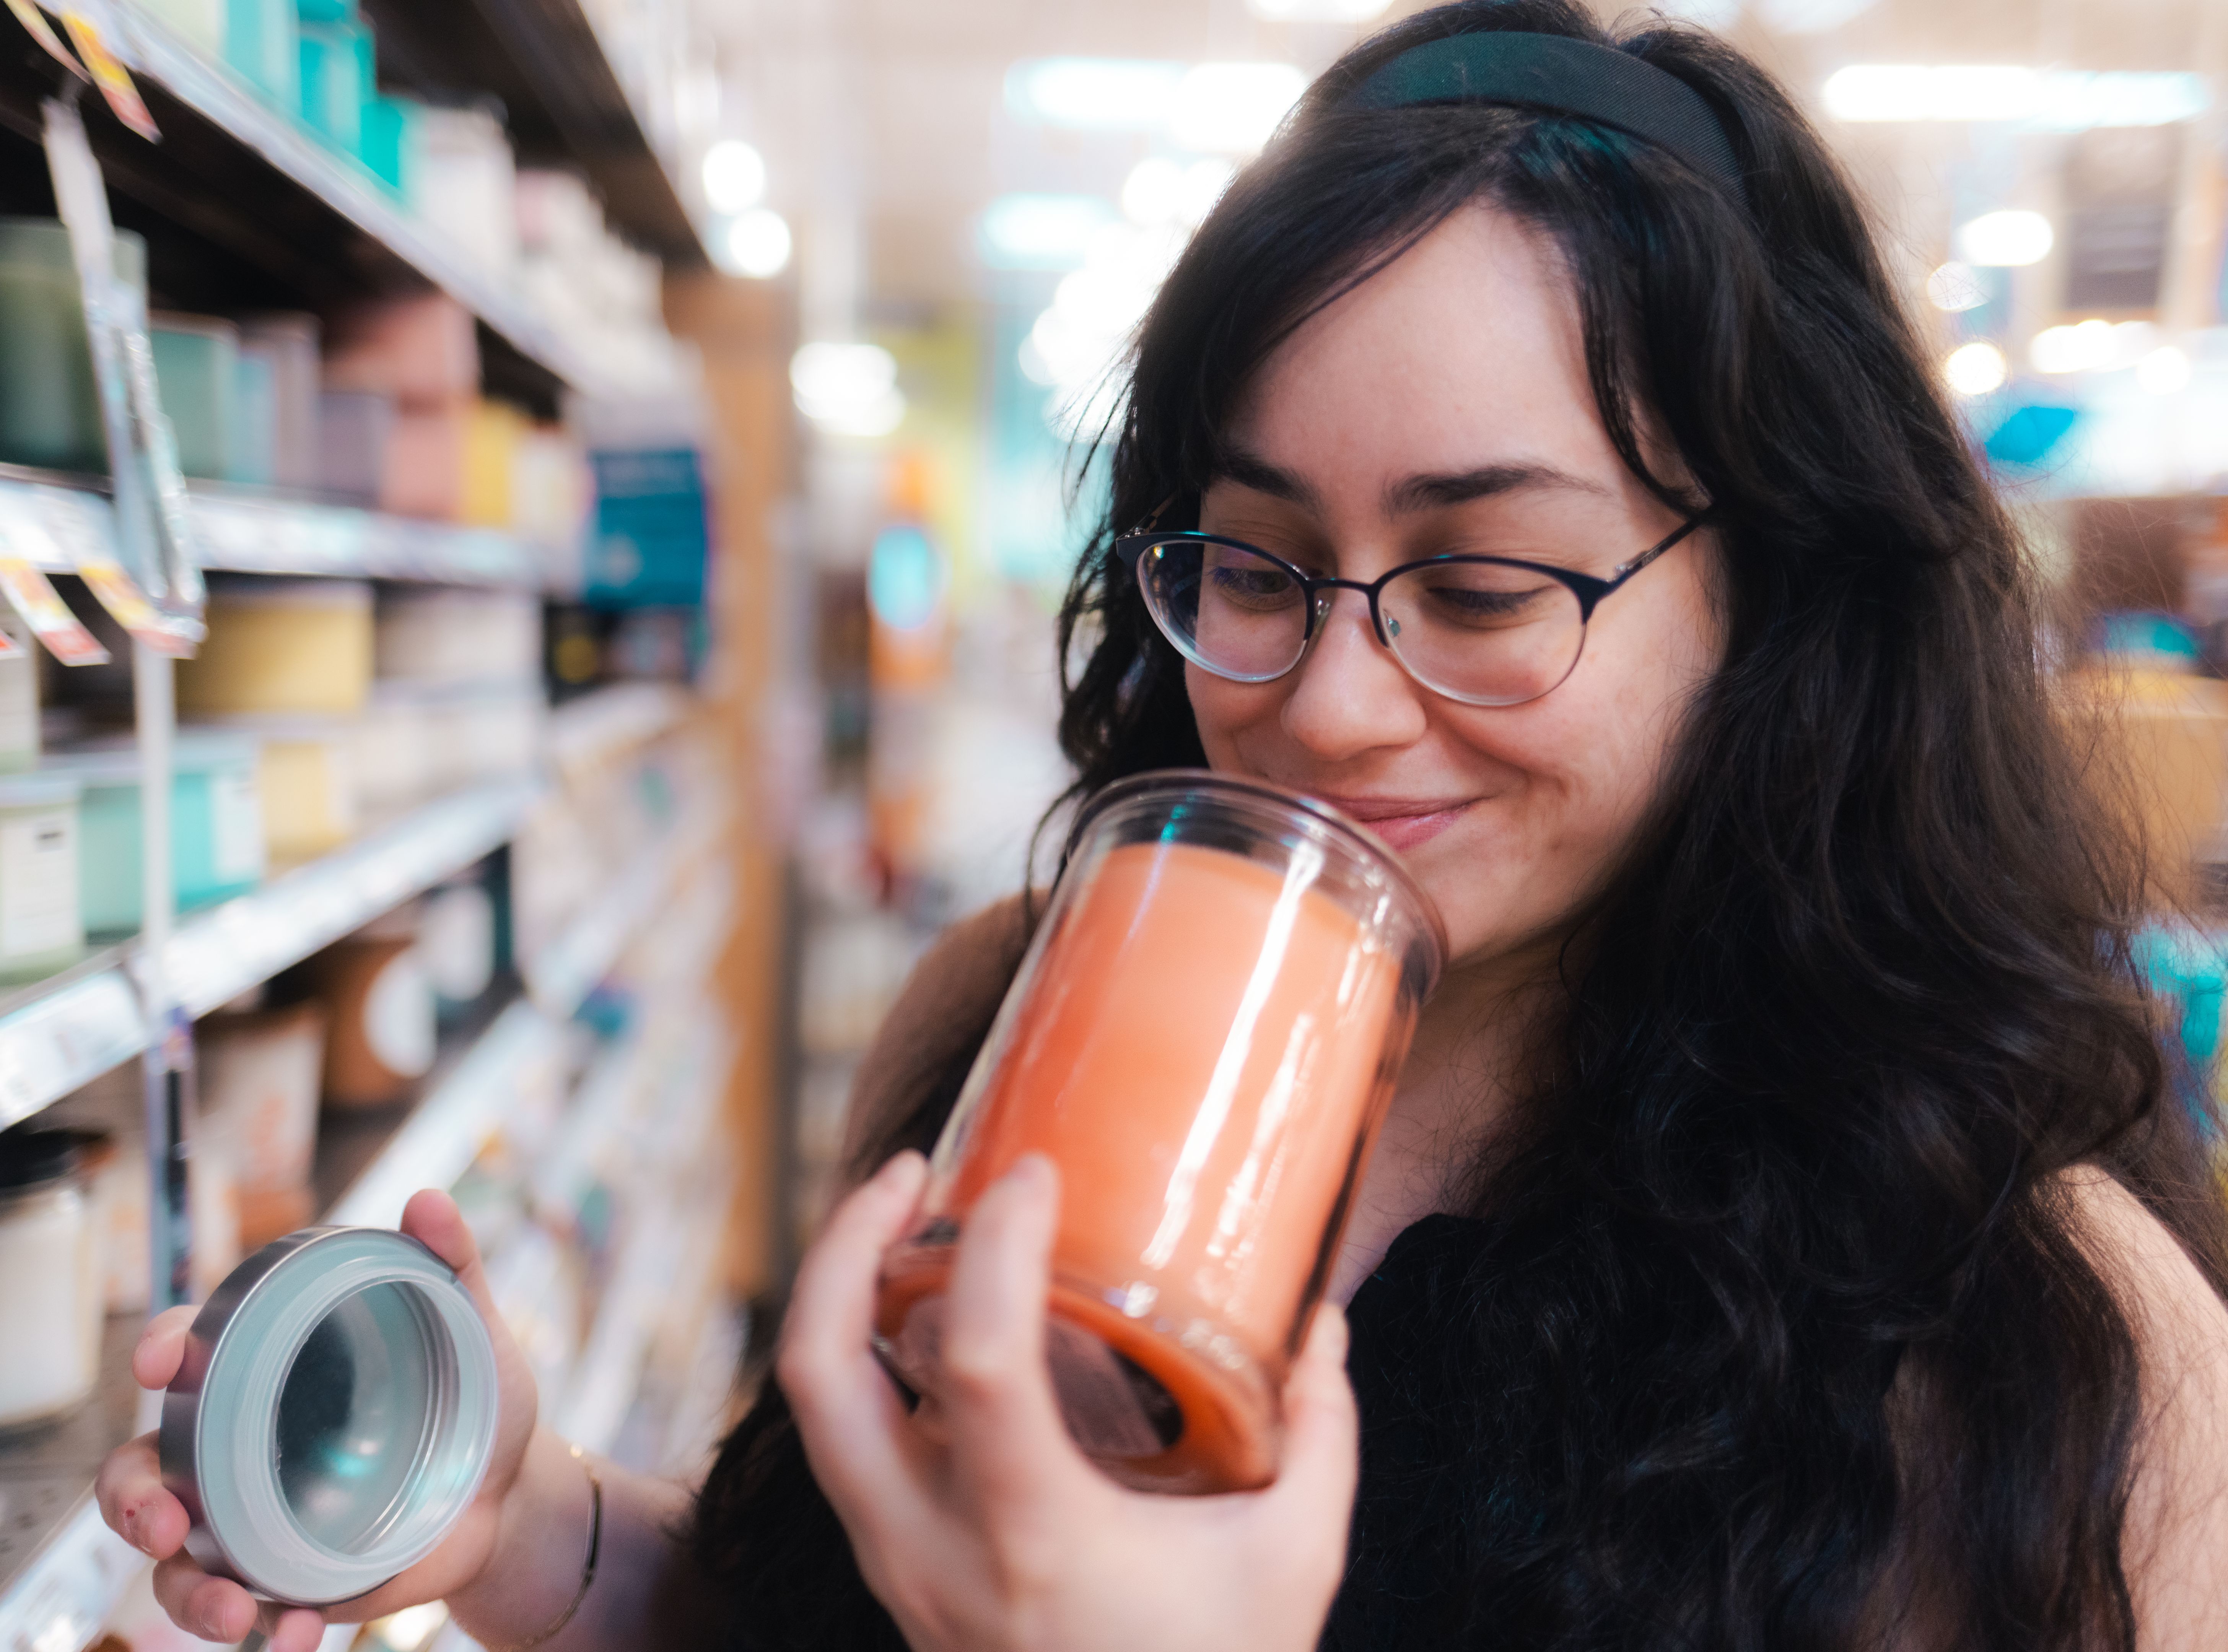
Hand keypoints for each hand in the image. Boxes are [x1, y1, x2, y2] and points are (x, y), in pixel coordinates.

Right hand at [95, 1191, 541, 1650]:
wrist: (511, 1489)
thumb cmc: (477, 1394)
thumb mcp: (472, 1328)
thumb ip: (451, 1263)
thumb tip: (429, 1201)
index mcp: (268, 1371)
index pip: (192, 1348)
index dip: (165, 1345)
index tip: (163, 1359)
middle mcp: (238, 1445)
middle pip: (141, 1468)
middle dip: (132, 1500)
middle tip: (163, 1522)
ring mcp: (250, 1518)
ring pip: (173, 1561)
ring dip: (188, 1591)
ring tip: (238, 1611)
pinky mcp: (281, 1576)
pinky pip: (243, 1609)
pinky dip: (262, 1630)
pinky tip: (297, 1635)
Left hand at [779, 1152, 1359, 1651]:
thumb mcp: (1295, 1558)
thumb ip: (1320, 1430)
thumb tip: (1324, 1316)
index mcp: (1037, 1538)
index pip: (976, 1358)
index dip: (993, 1243)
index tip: (1032, 1174)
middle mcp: (936, 1554)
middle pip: (818, 1372)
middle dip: (843, 1245)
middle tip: (913, 1170)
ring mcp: (899, 1571)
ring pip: (812, 1410)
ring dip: (837, 1295)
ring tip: (905, 1222)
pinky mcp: (898, 1578)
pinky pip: (843, 1448)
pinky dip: (859, 1359)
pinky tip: (925, 1317)